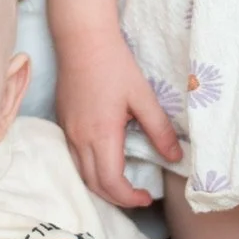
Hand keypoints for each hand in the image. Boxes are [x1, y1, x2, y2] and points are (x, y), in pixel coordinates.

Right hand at [56, 28, 181, 206]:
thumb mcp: (143, 96)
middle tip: (139, 196)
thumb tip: (175, 157)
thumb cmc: (114, 65)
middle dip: (118, 198)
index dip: (130, 198)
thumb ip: (160, 130)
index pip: (112, 183)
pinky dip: (90, 172)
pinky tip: (105, 164)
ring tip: (124, 185)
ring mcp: (67, 131)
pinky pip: (74, 159)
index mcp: (101, 134)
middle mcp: (79, 138)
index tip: (148, 197)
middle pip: (94, 185)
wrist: (82, 40)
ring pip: (81, 174)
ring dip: (102, 187)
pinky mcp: (63, 123)